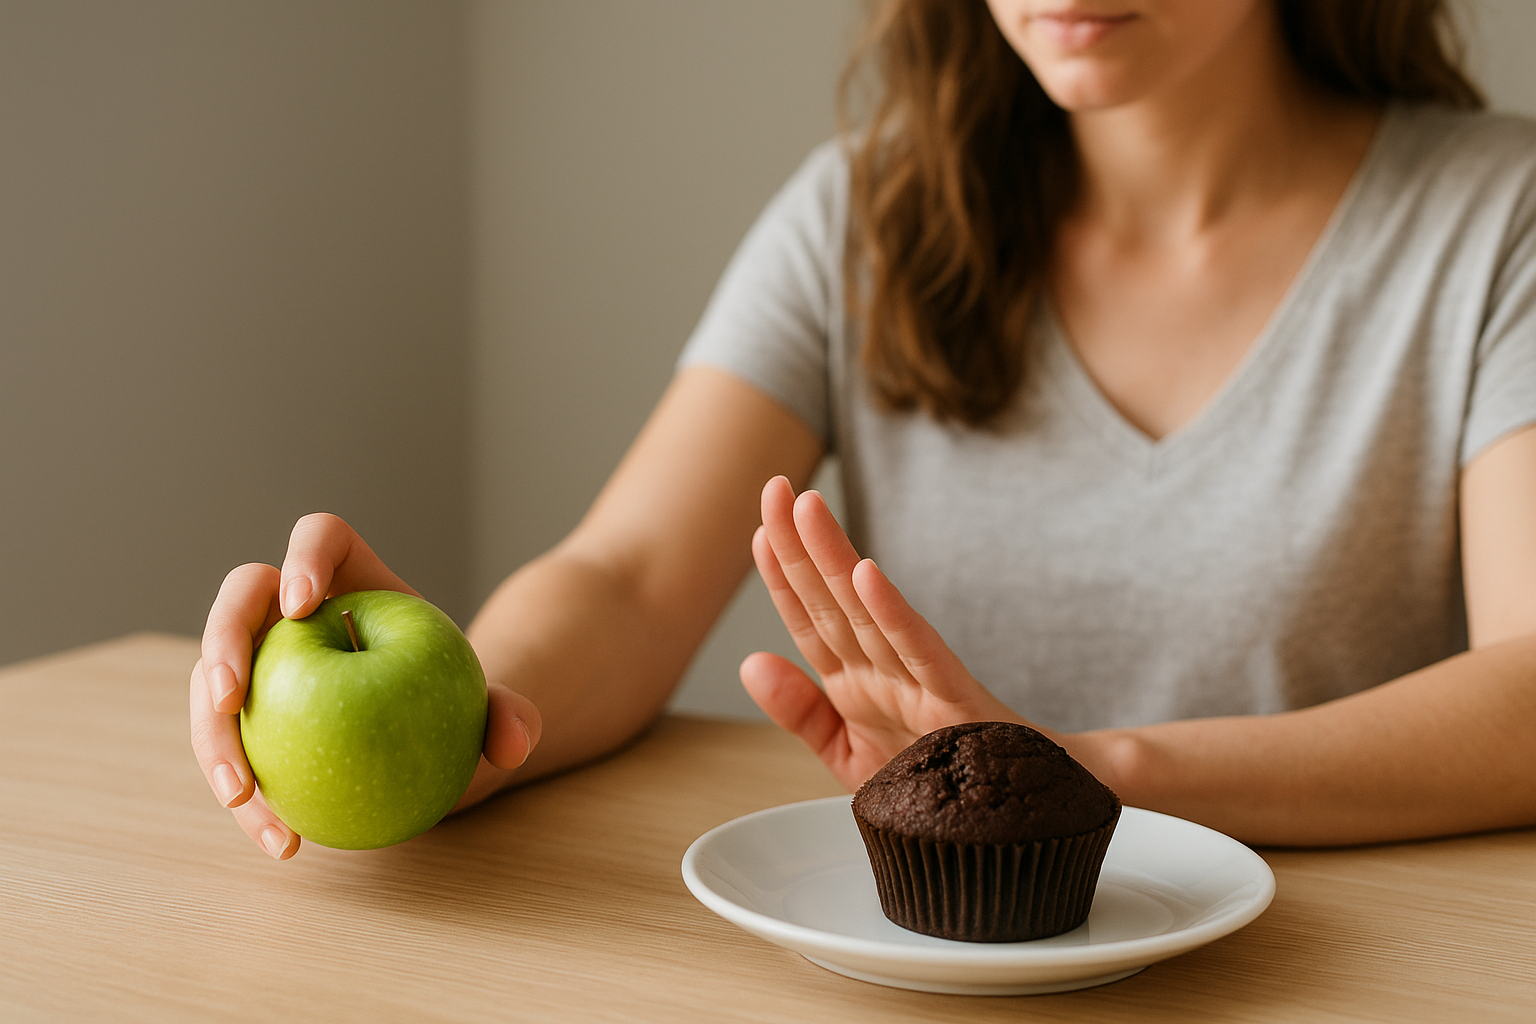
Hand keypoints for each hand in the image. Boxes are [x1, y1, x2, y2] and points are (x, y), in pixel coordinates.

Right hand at [189, 512, 540, 858]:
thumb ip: (512, 715)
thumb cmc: (459, 705)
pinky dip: (248, 798)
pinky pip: (232, 751)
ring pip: (214, 682)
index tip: (300, 605)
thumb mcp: (494, 710)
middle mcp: (293, 612)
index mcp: (354, 579)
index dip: (302, 555)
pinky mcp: (250, 721)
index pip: (321, 538)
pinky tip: (282, 842)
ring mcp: (263, 664)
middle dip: (222, 643)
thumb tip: (515, 743)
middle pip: (240, 600)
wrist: (432, 745)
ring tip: (244, 797)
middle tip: (234, 703)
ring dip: (215, 739)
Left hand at [740, 476, 1040, 789]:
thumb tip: (750, 662)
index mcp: (858, 684)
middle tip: (775, 488)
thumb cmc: (935, 790)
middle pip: (833, 601)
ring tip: (809, 508)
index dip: (783, 574)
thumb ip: (799, 711)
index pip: (811, 619)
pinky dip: (892, 615)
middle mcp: (885, 673)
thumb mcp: (847, 754)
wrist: (1006, 832)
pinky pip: (919, 652)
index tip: (762, 526)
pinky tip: (867, 576)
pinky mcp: (953, 703)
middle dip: (799, 545)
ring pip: (868, 612)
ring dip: (835, 559)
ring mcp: (918, 683)